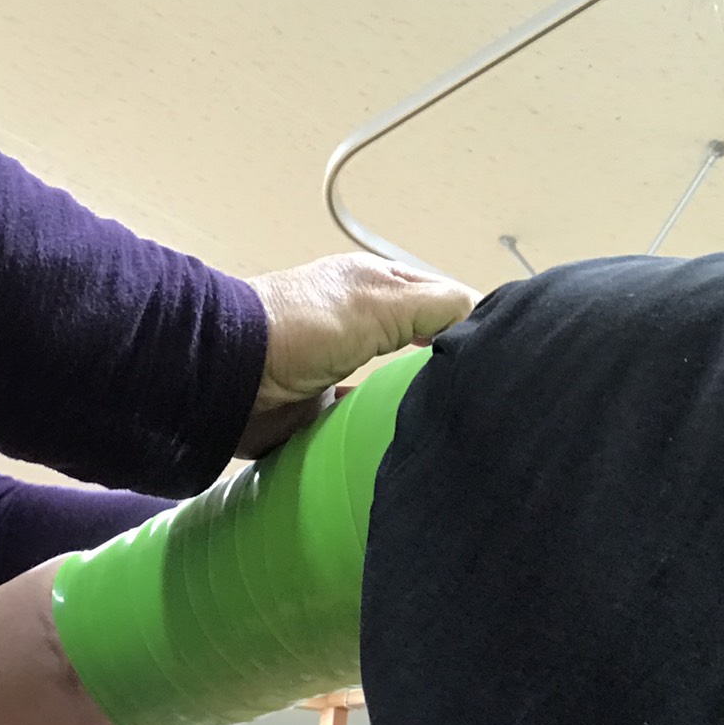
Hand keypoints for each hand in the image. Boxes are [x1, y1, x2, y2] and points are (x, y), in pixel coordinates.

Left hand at [238, 253, 478, 455]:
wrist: (228, 375)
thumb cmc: (302, 326)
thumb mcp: (382, 302)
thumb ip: (437, 305)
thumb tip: (484, 315)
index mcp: (374, 287)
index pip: (439, 300)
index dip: (469, 324)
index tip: (495, 356)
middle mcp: (356, 324)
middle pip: (417, 345)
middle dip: (443, 367)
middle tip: (476, 396)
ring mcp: (334, 367)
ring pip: (391, 385)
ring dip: (411, 399)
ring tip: (446, 421)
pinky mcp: (316, 409)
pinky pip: (359, 419)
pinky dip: (377, 426)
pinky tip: (399, 437)